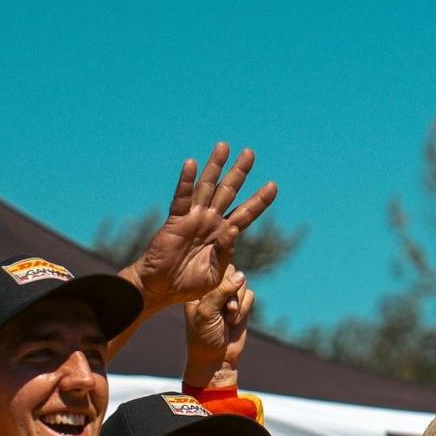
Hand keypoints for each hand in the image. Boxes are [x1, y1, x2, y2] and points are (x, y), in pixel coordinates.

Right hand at [122, 142, 276, 312]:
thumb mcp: (214, 274)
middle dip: (239, 173)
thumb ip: (225, 253)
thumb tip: (233, 230)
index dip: (259, 200)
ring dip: (215, 167)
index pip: (245, 214)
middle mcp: (210, 221)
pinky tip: (192, 164)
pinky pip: (182, 197)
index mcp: (223, 235)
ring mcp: (193, 218)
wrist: (162, 288)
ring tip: (224, 146)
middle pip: (228, 191)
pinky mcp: (176, 220)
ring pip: (207, 187)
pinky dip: (186, 181)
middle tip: (250, 153)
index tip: (273, 186)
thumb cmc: (188, 285)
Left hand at [183, 265, 254, 387]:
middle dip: (232, 293)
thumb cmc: (204, 337)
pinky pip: (250, 296)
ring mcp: (228, 297)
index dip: (223, 281)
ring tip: (228, 319)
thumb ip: (221, 291)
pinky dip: (245, 309)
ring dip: (239, 304)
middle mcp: (214, 289)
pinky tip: (234, 322)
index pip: (216, 269)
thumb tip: (241, 275)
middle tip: (225, 311)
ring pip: (243, 285)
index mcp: (200, 288)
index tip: (219, 299)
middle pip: (233, 274)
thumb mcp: (207, 312)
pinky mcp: (241, 306)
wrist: (216, 360)